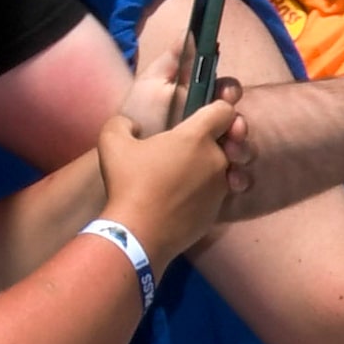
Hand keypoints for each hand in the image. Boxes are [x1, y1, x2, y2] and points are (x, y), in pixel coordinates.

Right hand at [95, 99, 239, 263]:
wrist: (138, 234)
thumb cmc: (127, 184)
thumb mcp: (112, 142)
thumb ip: (123, 123)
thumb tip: (133, 125)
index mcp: (197, 137)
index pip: (225, 110)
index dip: (217, 108)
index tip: (201, 116)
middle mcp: (216, 159)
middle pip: (231, 139)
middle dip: (219, 137)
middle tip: (192, 145)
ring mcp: (220, 187)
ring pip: (228, 166)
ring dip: (213, 165)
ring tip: (190, 171)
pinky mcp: (217, 210)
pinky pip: (219, 192)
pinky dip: (207, 190)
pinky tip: (185, 195)